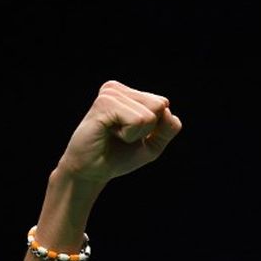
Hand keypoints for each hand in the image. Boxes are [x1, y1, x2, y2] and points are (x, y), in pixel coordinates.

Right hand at [56, 80, 182, 182]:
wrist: (92, 172)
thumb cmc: (119, 157)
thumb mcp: (153, 144)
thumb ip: (168, 128)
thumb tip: (168, 110)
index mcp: (128, 93)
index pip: (163, 105)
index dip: (153, 129)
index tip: (131, 135)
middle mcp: (117, 89)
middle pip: (159, 106)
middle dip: (146, 130)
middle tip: (123, 136)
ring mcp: (110, 94)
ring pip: (149, 115)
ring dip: (135, 134)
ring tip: (115, 135)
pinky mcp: (104, 103)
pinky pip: (137, 120)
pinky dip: (128, 135)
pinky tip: (110, 134)